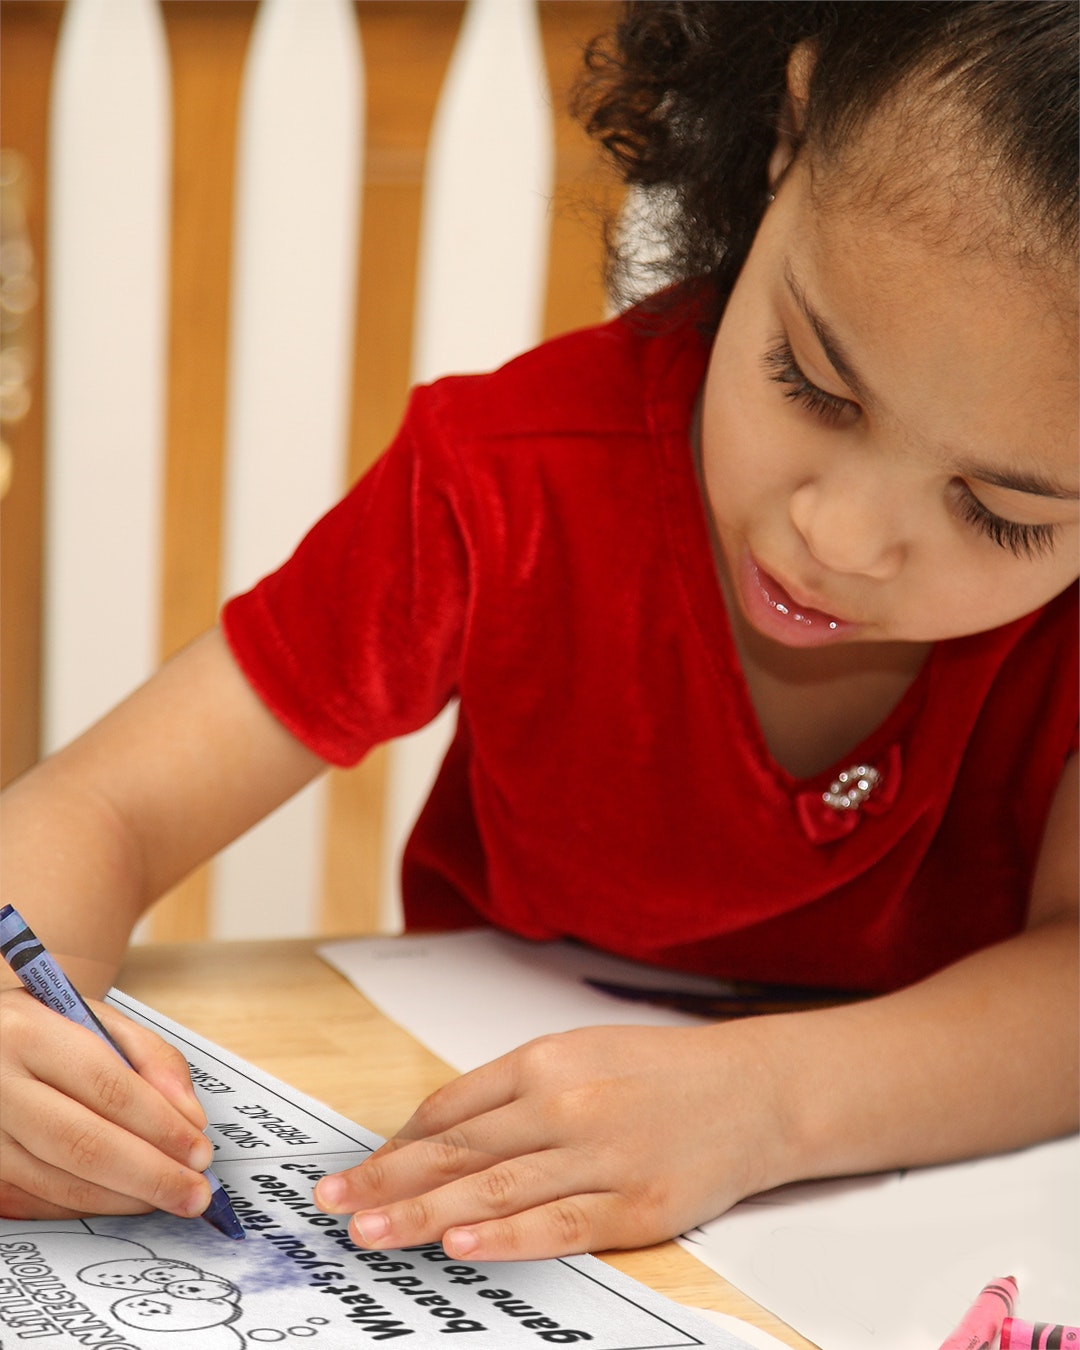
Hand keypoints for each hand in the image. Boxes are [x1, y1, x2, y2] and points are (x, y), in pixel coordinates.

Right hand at [0, 987, 215, 1220]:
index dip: (160, 1126)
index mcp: (28, 1034)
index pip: (108, 1088)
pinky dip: (87, 1206)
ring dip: (122, 1198)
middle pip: (82, 1143)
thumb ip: (152, 1060)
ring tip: (167, 1198)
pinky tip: (123, 1199)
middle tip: (194, 1193)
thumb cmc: (49, 1028)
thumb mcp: (99, 1020)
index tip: (200, 1152)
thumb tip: (190, 1120)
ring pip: (58, 1182)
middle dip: (149, 1174)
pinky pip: (35, 1201)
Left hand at [313, 1023, 783, 1260]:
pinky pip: (560, 1223)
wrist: (754, 1091)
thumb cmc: (659, 1072)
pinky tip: (461, 1246)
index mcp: (546, 1059)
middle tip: (333, 1204)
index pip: (450, 1106)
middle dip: (388, 1180)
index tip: (355, 1170)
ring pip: (496, 1188)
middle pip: (459, 1147)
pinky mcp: (636, 1204)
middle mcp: (567, 1102)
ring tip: (370, 1232)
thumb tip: (435, 1136)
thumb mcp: (580, 1054)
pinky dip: (507, 1237)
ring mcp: (602, 1154)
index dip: (395, 1143)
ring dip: (424, 1213)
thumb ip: (510, 1093)